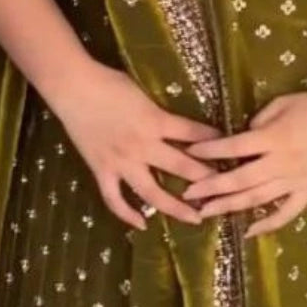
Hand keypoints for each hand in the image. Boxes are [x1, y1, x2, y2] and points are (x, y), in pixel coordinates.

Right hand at [47, 59, 222, 230]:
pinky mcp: (102, 170)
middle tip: (225, 190)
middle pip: (182, 165)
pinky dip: (127, 214)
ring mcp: (121, 161)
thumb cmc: (110, 82)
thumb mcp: (143, 93)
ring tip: (196, 218)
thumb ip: (160, 112)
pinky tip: (142, 224)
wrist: (74, 87)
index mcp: (156, 121)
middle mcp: (143, 145)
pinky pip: (115, 198)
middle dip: (206, 178)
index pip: (194, 134)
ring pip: (152, 192)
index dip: (215, 143)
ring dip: (175, 207)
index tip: (232, 151)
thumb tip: (176, 123)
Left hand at [183, 90, 306, 237]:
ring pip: (258, 199)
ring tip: (205, 213)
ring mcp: (296, 181)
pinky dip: (267, 225)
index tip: (190, 152)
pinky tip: (248, 231)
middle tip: (188, 193)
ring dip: (230, 206)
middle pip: (241, 179)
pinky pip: (286, 213)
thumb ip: (260, 120)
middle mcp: (283, 163)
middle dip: (212, 187)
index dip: (211, 150)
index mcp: (276, 138)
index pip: (236, 146)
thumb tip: (241, 136)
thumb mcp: (284, 102)